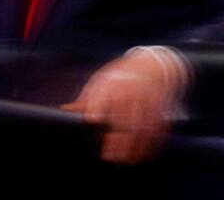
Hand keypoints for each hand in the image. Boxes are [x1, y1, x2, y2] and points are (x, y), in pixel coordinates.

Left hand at [60, 48, 186, 164]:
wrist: (152, 64)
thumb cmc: (120, 76)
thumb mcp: (102, 80)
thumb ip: (86, 98)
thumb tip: (63, 110)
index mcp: (113, 82)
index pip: (104, 93)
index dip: (98, 105)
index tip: (91, 119)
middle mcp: (131, 89)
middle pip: (125, 114)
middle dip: (118, 137)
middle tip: (110, 156)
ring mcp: (148, 98)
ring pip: (143, 124)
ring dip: (136, 145)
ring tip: (126, 160)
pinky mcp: (160, 107)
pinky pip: (158, 127)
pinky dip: (152, 143)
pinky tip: (144, 155)